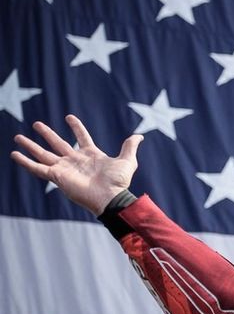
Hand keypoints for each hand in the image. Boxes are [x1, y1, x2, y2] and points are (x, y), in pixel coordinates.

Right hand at [10, 115, 142, 214]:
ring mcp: (65, 168)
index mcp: (91, 155)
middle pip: (58, 143)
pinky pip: (38, 168)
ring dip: (31, 145)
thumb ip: (130, 147)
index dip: (76, 127)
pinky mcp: (57, 177)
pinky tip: (14, 154)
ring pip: (43, 154)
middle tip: (36, 124)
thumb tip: (139, 135)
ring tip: (18, 136)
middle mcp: (75, 161)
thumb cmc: (119, 182)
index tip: (69, 117)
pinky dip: (25, 162)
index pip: (81, 137)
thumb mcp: (127, 160)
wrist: (111, 196)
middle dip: (47, 134)